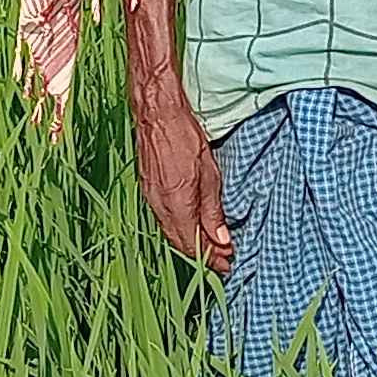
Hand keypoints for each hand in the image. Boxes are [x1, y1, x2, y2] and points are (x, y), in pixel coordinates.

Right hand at [131, 89, 231, 273]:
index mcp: (177, 205)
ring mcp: (151, 200)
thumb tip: (221, 239)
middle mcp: (160, 208)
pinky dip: (180, 230)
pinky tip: (193, 226)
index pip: (194, 245)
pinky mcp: (148, 191)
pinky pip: (164, 221)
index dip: (212, 258)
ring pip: (171, 234)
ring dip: (192, 244)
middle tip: (225, 258)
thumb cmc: (185, 137)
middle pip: (181, 244)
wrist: (156, 114)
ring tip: (213, 246)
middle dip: (204, 256)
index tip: (229, 262)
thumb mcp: (209, 174)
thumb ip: (213, 210)